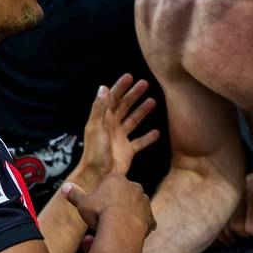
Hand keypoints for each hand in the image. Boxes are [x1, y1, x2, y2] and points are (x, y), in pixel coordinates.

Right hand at [61, 173, 154, 234]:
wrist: (121, 226)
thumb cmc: (100, 212)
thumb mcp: (82, 203)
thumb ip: (74, 194)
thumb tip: (65, 187)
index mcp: (116, 179)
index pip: (111, 181)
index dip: (104, 193)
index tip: (98, 203)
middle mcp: (133, 187)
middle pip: (125, 193)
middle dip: (118, 202)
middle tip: (107, 215)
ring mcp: (144, 202)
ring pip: (137, 206)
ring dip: (130, 214)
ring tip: (118, 227)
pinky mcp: (150, 217)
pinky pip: (146, 222)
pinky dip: (140, 228)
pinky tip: (131, 234)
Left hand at [73, 74, 159, 188]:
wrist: (98, 176)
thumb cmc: (94, 152)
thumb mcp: (96, 127)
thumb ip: (100, 108)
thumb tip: (104, 87)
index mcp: (103, 119)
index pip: (112, 98)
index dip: (120, 87)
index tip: (130, 76)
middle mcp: (112, 126)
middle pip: (124, 106)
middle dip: (134, 95)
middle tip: (145, 83)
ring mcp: (120, 138)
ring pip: (133, 120)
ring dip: (142, 111)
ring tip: (153, 101)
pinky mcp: (128, 151)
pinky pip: (140, 141)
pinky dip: (148, 137)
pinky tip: (157, 132)